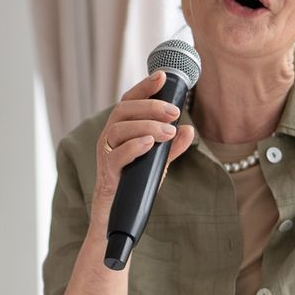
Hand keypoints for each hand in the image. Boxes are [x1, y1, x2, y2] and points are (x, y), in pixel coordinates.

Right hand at [87, 71, 196, 231]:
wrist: (117, 218)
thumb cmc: (134, 185)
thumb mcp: (157, 163)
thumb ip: (172, 147)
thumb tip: (189, 129)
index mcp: (121, 130)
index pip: (129, 101)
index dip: (144, 87)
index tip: (162, 76)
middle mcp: (110, 138)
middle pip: (123, 110)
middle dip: (150, 107)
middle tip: (175, 111)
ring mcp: (106, 155)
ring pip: (119, 129)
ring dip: (146, 126)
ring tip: (167, 132)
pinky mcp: (107, 174)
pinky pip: (116, 155)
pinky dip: (134, 146)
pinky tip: (150, 144)